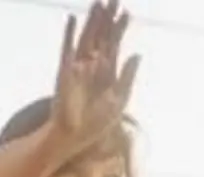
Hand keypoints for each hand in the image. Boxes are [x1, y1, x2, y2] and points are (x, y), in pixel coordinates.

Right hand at [50, 0, 139, 145]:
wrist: (75, 137)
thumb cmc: (96, 122)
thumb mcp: (119, 99)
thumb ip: (128, 76)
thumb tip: (138, 54)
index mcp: (106, 73)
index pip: (114, 45)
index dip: (119, 29)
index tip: (127, 12)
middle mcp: (91, 66)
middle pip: (100, 36)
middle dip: (107, 18)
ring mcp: (77, 67)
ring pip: (86, 38)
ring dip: (91, 21)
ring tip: (98, 2)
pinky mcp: (65, 72)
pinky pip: (67, 49)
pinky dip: (69, 34)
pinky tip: (72, 19)